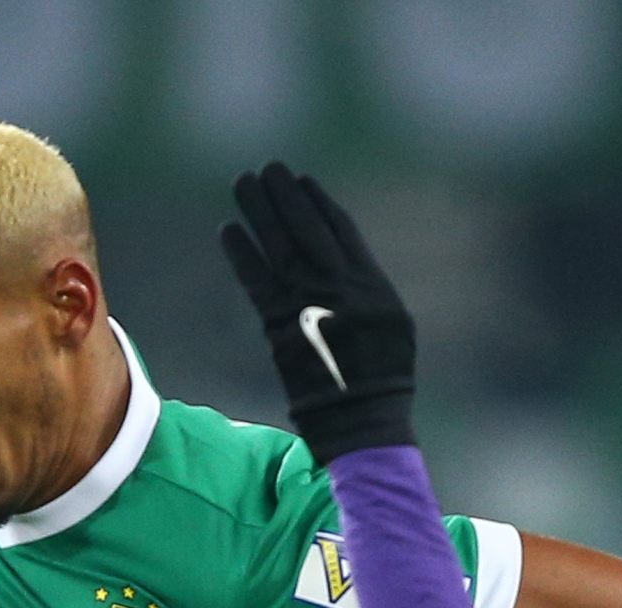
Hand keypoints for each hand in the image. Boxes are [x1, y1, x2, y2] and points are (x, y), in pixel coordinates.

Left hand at [218, 161, 416, 464]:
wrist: (363, 422)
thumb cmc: (382, 381)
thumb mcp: (392, 328)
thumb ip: (367, 291)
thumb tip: (341, 264)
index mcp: (372, 285)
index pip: (342, 231)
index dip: (319, 203)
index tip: (302, 181)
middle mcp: (342, 289)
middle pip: (308, 229)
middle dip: (286, 197)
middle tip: (268, 169)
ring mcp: (310, 306)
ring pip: (281, 246)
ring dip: (260, 212)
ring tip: (244, 183)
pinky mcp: (282, 328)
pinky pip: (258, 282)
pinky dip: (242, 255)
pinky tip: (229, 230)